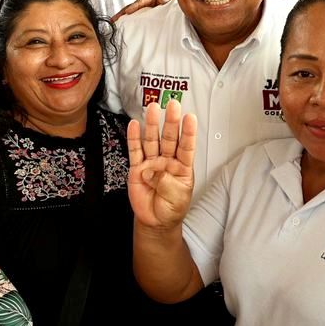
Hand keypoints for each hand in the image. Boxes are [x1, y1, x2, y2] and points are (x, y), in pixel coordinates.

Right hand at [113, 0, 173, 20]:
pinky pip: (132, 17)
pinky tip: (120, 26)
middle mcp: (143, 2)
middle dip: (121, 13)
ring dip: (121, 17)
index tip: (128, 12)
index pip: (141, 1)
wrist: (171, 0)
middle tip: (113, 20)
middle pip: (130, 6)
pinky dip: (126, 21)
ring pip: (129, 12)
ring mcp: (141, 8)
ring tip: (113, 23)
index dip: (134, 6)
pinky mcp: (141, 14)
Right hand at [127, 99, 196, 229]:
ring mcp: (152, 163)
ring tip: (153, 108)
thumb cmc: (171, 208)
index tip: (190, 117)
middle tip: (172, 105)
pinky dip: (134, 138)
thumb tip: (152, 171)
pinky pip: (135, 151)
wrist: (155, 221)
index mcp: (183, 167)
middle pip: (169, 138)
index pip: (187, 146)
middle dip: (171, 121)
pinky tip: (135, 125)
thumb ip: (166, 182)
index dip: (188, 132)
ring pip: (152, 140)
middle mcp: (167, 161)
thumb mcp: (176, 198)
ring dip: (152, 124)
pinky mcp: (137, 169)